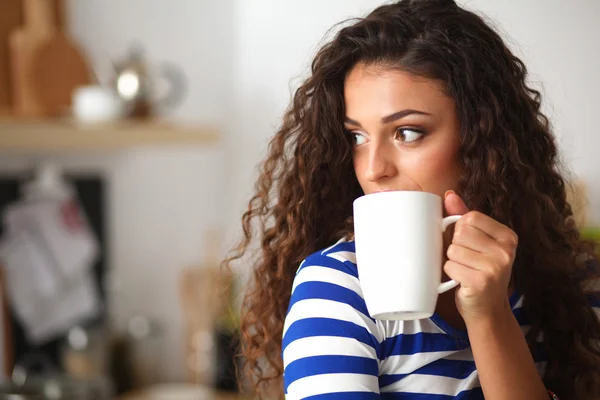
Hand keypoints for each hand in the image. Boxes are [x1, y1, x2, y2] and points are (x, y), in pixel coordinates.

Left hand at [443, 191, 516, 323]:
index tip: (471, 246)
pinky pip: (450, 266)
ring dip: (453, 262)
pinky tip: (463, 281)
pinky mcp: (482, 281)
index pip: (469, 218)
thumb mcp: (475, 242)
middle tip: (468, 262)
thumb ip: (462, 217)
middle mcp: (506, 250)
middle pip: (460, 233)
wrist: (488, 310)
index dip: (460, 231)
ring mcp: (496, 266)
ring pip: (453, 250)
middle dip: (456, 247)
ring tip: (466, 271)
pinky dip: (451, 274)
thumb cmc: (479, 272)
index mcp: (507, 236)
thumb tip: (449, 195)